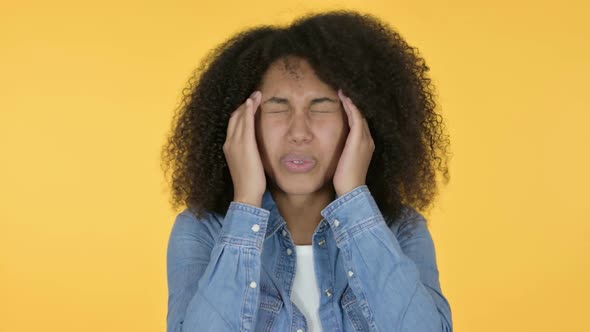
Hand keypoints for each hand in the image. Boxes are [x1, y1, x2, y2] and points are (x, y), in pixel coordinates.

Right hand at [223, 91, 264, 206]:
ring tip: (256, 94)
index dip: (241, 113)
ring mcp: (235, 143)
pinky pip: (245, 123)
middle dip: (244, 105)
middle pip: (234, 117)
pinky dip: (248, 110)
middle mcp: (229, 142)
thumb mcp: (246, 163)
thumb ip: (247, 153)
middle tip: (254, 95)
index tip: (249, 104)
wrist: (246, 193)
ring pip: (239, 117)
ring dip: (248, 104)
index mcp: (229, 147)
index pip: (233, 124)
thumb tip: (254, 149)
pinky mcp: (244, 144)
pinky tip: (252, 102)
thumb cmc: (248, 182)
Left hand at [333, 89, 374, 196]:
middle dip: (354, 103)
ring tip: (343, 89)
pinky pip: (356, 117)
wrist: (351, 190)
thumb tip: (334, 150)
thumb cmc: (345, 180)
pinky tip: (344, 97)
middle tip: (344, 89)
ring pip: (359, 114)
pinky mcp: (358, 140)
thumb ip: (342, 153)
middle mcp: (368, 139)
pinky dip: (351, 106)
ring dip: (352, 101)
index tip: (344, 99)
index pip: (359, 123)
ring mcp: (364, 139)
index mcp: (365, 144)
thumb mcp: (344, 162)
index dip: (353, 111)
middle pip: (361, 115)